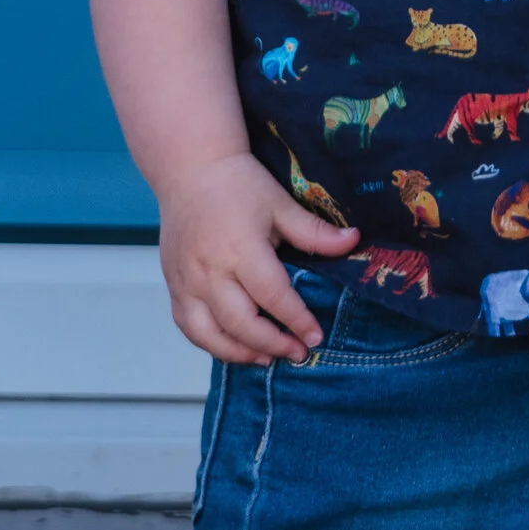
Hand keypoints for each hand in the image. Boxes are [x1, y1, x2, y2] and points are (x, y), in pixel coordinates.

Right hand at [157, 153, 362, 365]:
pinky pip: (187, 326)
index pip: (273, 296)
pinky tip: (232, 346)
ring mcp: (187, 281)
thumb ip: (314, 232)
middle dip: (272, 344)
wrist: (189, 170)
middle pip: (240, 323)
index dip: (296, 320)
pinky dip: (209, 342)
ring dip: (238, 353)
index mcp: (240, 249)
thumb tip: (354, 242)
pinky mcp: (174, 285)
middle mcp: (210, 271)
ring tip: (265, 359)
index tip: (315, 337)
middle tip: (297, 353)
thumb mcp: (280, 204)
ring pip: (208, 334)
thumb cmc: (236, 184)